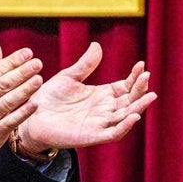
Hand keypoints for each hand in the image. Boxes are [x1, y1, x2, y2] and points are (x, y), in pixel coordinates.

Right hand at [0, 42, 42, 169]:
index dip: (11, 61)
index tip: (27, 52)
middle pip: (3, 84)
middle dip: (21, 72)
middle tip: (37, 63)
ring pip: (8, 101)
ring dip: (24, 90)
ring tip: (38, 80)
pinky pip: (10, 121)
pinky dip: (22, 113)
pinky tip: (34, 104)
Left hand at [15, 42, 156, 153]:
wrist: (31, 116)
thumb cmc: (49, 97)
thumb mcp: (69, 76)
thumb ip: (85, 65)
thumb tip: (97, 45)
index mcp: (102, 95)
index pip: (125, 87)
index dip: (135, 78)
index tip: (141, 65)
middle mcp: (104, 110)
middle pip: (129, 100)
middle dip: (140, 90)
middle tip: (147, 77)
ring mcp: (100, 124)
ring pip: (126, 116)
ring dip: (139, 106)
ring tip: (150, 95)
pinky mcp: (92, 136)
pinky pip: (114, 133)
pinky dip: (125, 125)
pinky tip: (134, 115)